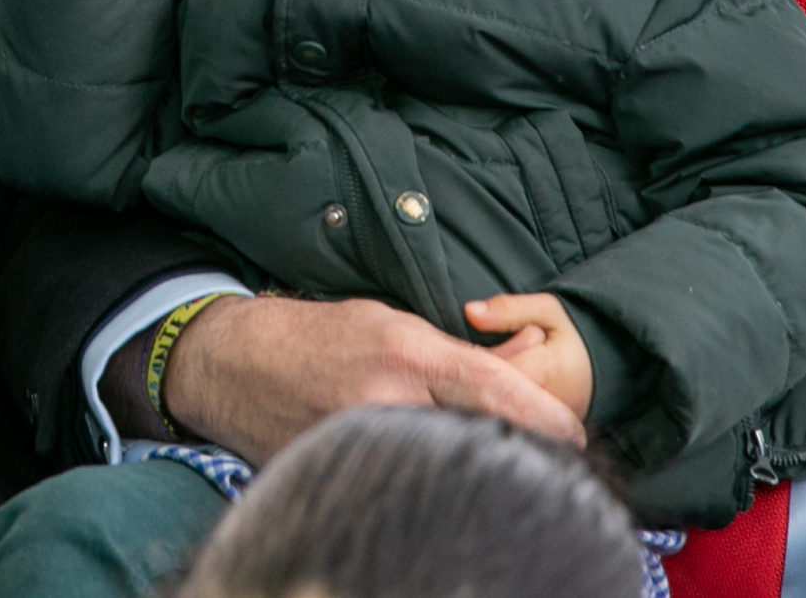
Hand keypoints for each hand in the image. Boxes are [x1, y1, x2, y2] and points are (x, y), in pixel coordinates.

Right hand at [161, 293, 586, 465]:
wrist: (229, 364)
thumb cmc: (312, 335)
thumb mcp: (384, 322)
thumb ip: (448, 353)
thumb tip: (518, 371)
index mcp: (403, 352)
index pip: (493, 388)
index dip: (544, 416)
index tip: (575, 435)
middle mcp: (385, 399)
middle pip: (476, 436)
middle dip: (510, 447)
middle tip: (533, 456)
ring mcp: (359, 441)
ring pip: (439, 466)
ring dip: (464, 467)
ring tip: (478, 467)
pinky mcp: (338, 472)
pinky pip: (396, 483)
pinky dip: (417, 483)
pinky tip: (422, 480)